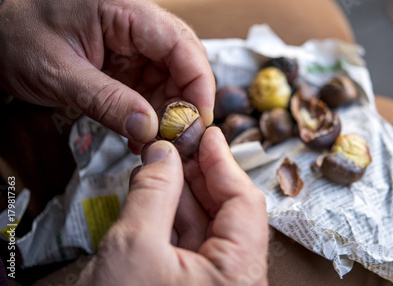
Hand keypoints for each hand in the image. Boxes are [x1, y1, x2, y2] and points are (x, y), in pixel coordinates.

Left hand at [0, 0, 214, 151]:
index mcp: (120, 6)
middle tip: (180, 133)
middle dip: (186, 97)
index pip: (178, 40)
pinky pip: (151, 82)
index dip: (197, 80)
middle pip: (182, 57)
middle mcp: (133, 18)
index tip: (200, 116)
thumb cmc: (18, 39)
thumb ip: (107, 101)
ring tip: (156, 138)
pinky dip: (151, 108)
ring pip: (170, 73)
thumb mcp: (60, 74)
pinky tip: (143, 130)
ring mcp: (131, 37)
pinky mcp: (125, 56)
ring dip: (169, 107)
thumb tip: (148, 127)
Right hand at [76, 127, 268, 285]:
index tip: (206, 134)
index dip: (223, 162)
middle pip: (227, 211)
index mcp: (238, 273)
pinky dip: (170, 216)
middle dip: (200, 174)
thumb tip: (164, 154)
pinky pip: (186, 243)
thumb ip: (154, 193)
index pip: (244, 201)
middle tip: (179, 144)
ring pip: (204, 225)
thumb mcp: (134, 248)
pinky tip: (155, 194)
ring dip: (182, 192)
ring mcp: (211, 284)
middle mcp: (233, 279)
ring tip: (162, 163)